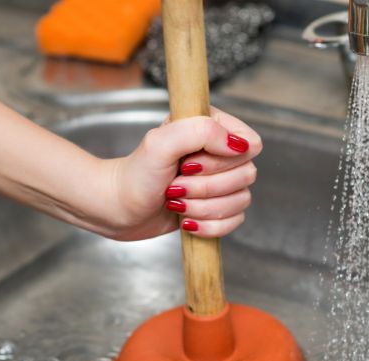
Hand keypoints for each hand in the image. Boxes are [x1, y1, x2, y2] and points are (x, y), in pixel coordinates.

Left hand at [105, 107, 261, 240]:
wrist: (117, 208)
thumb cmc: (134, 175)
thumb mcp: (160, 144)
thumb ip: (201, 131)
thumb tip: (238, 145)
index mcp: (211, 127)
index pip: (250, 142)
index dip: (225, 159)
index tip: (191, 163)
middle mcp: (219, 152)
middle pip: (247, 174)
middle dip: (208, 187)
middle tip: (176, 185)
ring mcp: (219, 182)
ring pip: (241, 200)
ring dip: (206, 208)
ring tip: (176, 203)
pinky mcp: (216, 207)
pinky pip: (235, 221)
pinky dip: (210, 226)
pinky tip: (187, 221)